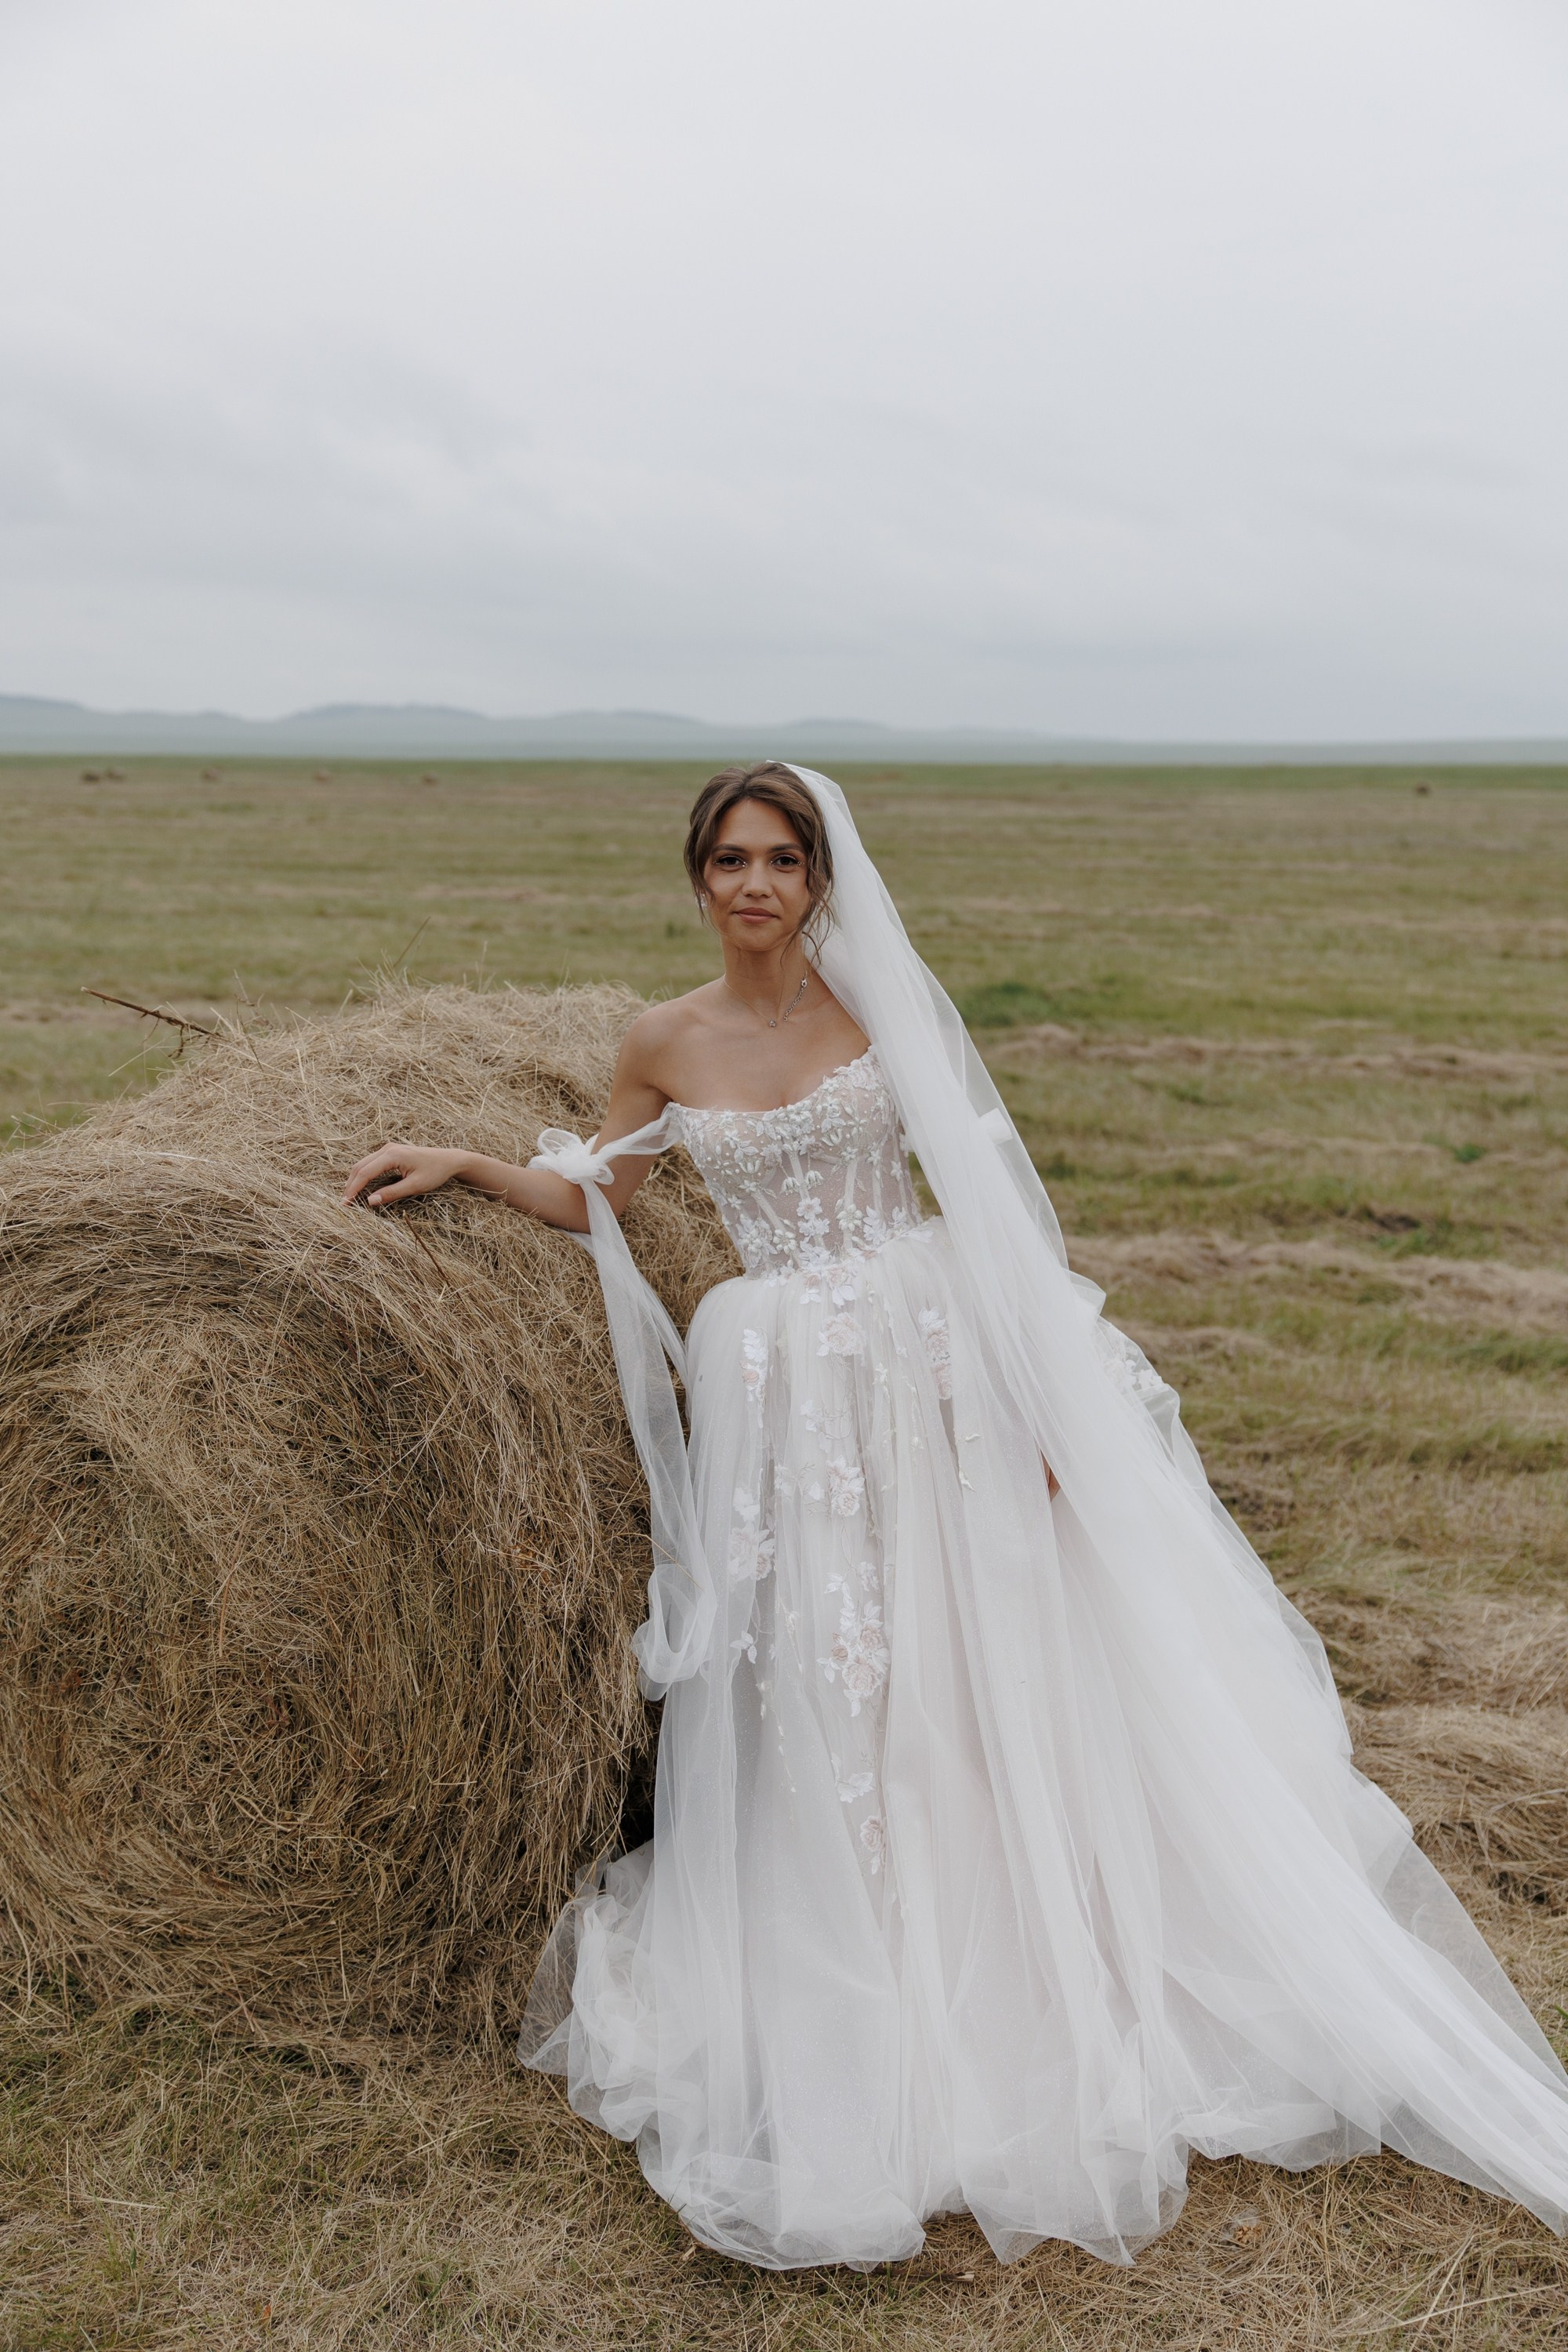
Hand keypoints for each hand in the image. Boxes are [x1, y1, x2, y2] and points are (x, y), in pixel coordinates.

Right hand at [342, 1142, 470, 1208]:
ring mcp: (388, 1149)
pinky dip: (363, 1176)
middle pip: (359, 1166)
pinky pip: (371, 1164)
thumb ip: (392, 1193)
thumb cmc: (435, 1172)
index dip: (353, 1189)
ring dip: (355, 1180)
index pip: (365, 1172)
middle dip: (350, 1185)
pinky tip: (361, 1188)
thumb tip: (370, 1201)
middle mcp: (387, 1149)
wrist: (449, 1160)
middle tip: (344, 1204)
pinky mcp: (390, 1153)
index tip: (345, 1204)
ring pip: (363, 1164)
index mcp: (392, 1155)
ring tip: (349, 1198)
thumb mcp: (415, 1186)